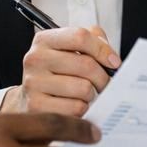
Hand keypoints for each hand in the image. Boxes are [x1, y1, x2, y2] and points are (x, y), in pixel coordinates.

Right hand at [2, 25, 120, 116]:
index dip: (103, 50)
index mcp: (44, 40)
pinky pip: (76, 108)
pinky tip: (74, 106)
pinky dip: (82, 109)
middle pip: (86, 64)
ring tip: (83, 95)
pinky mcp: (36, 107)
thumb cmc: (59, 73)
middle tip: (103, 83)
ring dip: (91, 95)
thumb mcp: (72, 50)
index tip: (114, 62)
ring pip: (84, 88)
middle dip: (102, 77)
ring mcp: (33, 83)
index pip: (80, 37)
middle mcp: (35, 59)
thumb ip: (94, 42)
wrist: (31, 100)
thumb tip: (111, 58)